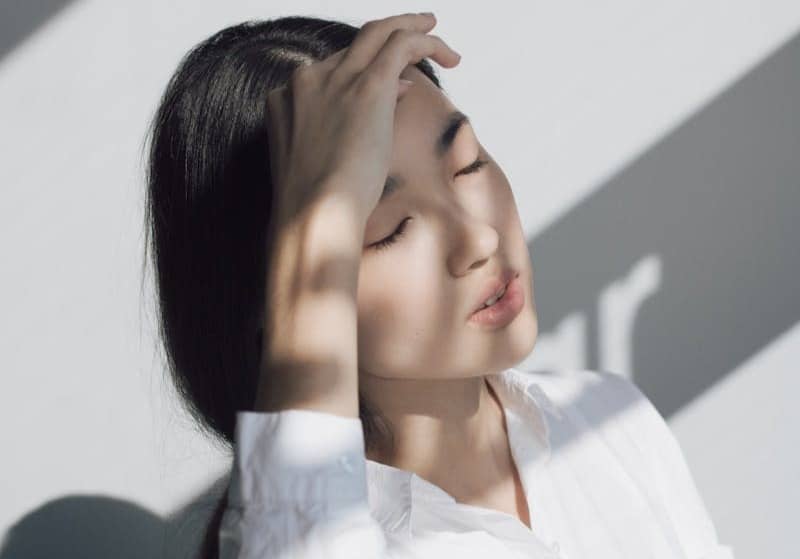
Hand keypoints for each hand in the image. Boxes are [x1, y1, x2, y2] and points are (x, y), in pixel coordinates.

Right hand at [264, 12, 460, 228]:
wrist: (313, 214)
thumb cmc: (317, 206)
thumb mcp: (321, 164)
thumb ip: (341, 131)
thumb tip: (389, 97)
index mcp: (287, 100)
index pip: (333, 71)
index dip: (365, 72)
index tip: (395, 86)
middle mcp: (308, 81)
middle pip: (354, 44)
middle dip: (388, 34)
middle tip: (418, 31)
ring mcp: (336, 80)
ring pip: (379, 33)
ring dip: (410, 28)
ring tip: (435, 31)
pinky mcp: (367, 86)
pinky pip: (401, 44)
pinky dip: (426, 41)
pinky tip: (447, 53)